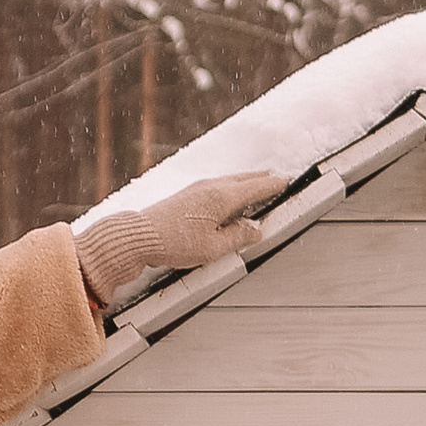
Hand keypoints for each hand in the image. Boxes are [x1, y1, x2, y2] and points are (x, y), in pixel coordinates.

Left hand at [74, 170, 281, 309]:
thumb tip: (255, 229)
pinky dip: (232, 187)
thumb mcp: (213, 248)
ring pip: (231, 181)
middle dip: (263, 178)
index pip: (257, 187)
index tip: (287, 180)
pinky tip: (230, 195)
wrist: (138, 236)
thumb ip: (238, 236)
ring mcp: (198, 188)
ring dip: (247, 181)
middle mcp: (211, 187)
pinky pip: (218, 186)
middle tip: (278, 177)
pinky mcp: (187, 195)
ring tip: (258, 183)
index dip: (274, 184)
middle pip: (245, 179)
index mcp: (222, 197)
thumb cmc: (173, 243)